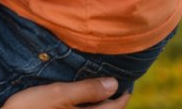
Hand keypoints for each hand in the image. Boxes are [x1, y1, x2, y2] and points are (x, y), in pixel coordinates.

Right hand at [0, 78, 128, 108]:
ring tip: (90, 85)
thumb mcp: (57, 94)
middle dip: (108, 96)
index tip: (124, 76)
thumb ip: (87, 90)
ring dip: (94, 101)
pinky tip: (71, 98)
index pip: (117, 106)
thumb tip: (115, 83)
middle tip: (107, 78)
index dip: (123, 91)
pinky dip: (81, 106)